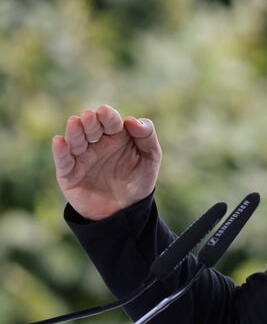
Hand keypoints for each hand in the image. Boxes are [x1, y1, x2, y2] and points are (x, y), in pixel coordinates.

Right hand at [52, 105, 161, 220]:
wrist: (126, 211)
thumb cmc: (139, 180)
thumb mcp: (150, 157)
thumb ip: (146, 136)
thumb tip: (131, 120)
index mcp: (116, 135)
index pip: (110, 121)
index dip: (108, 116)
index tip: (105, 112)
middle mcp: (97, 143)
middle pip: (91, 128)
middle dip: (90, 122)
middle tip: (89, 116)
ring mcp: (81, 158)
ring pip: (75, 141)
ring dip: (75, 132)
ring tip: (75, 122)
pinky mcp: (69, 174)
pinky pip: (63, 161)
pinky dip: (60, 151)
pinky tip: (59, 141)